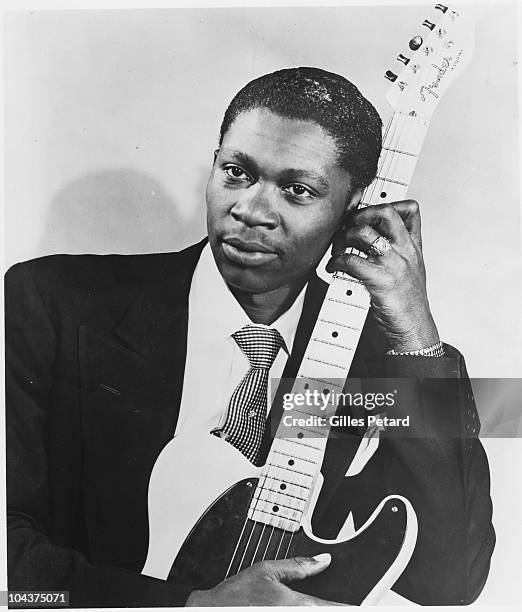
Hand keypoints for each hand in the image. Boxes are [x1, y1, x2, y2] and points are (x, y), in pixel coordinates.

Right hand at [185, 553, 344, 605]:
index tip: (366, 602)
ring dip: (320, 609)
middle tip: (334, 600)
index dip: (354, 605)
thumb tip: (323, 559)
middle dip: (333, 606)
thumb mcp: (266, 571)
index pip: (338, 609)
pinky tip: (293, 607)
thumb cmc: (233, 599)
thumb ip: (298, 566)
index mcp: (300, 607)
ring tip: (307, 601)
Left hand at [326, 200, 438, 351]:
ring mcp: (394, 265)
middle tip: (349, 227)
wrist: (415, 329)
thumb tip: (377, 237)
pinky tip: (334, 266)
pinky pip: (351, 261)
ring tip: (338, 248)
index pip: (410, 210)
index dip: (387, 204)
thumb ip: (399, 250)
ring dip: (344, 237)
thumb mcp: (411, 269)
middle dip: (361, 214)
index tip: (368, 214)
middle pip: (386, 212)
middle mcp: (406, 251)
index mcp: (414, 247)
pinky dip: (336, 261)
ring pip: (365, 233)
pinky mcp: (380, 280)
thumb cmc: (409, 303)